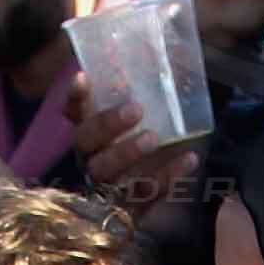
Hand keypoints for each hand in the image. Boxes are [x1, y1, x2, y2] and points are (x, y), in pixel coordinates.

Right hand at [64, 68, 206, 219]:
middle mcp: (91, 160)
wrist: (133, 212)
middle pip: (88, 142)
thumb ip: (138, 96)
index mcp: (89, 137)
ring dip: (129, 152)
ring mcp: (107, 188)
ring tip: (154, 137)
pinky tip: (189, 159)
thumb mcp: (136, 124)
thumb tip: (152, 52)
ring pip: (109, 171)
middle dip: (108, 123)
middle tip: (135, 109)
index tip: (84, 77)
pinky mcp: (128, 210)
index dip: (76, 97)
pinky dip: (168, 176)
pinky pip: (145, 194)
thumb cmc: (140, 154)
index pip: (74, 113)